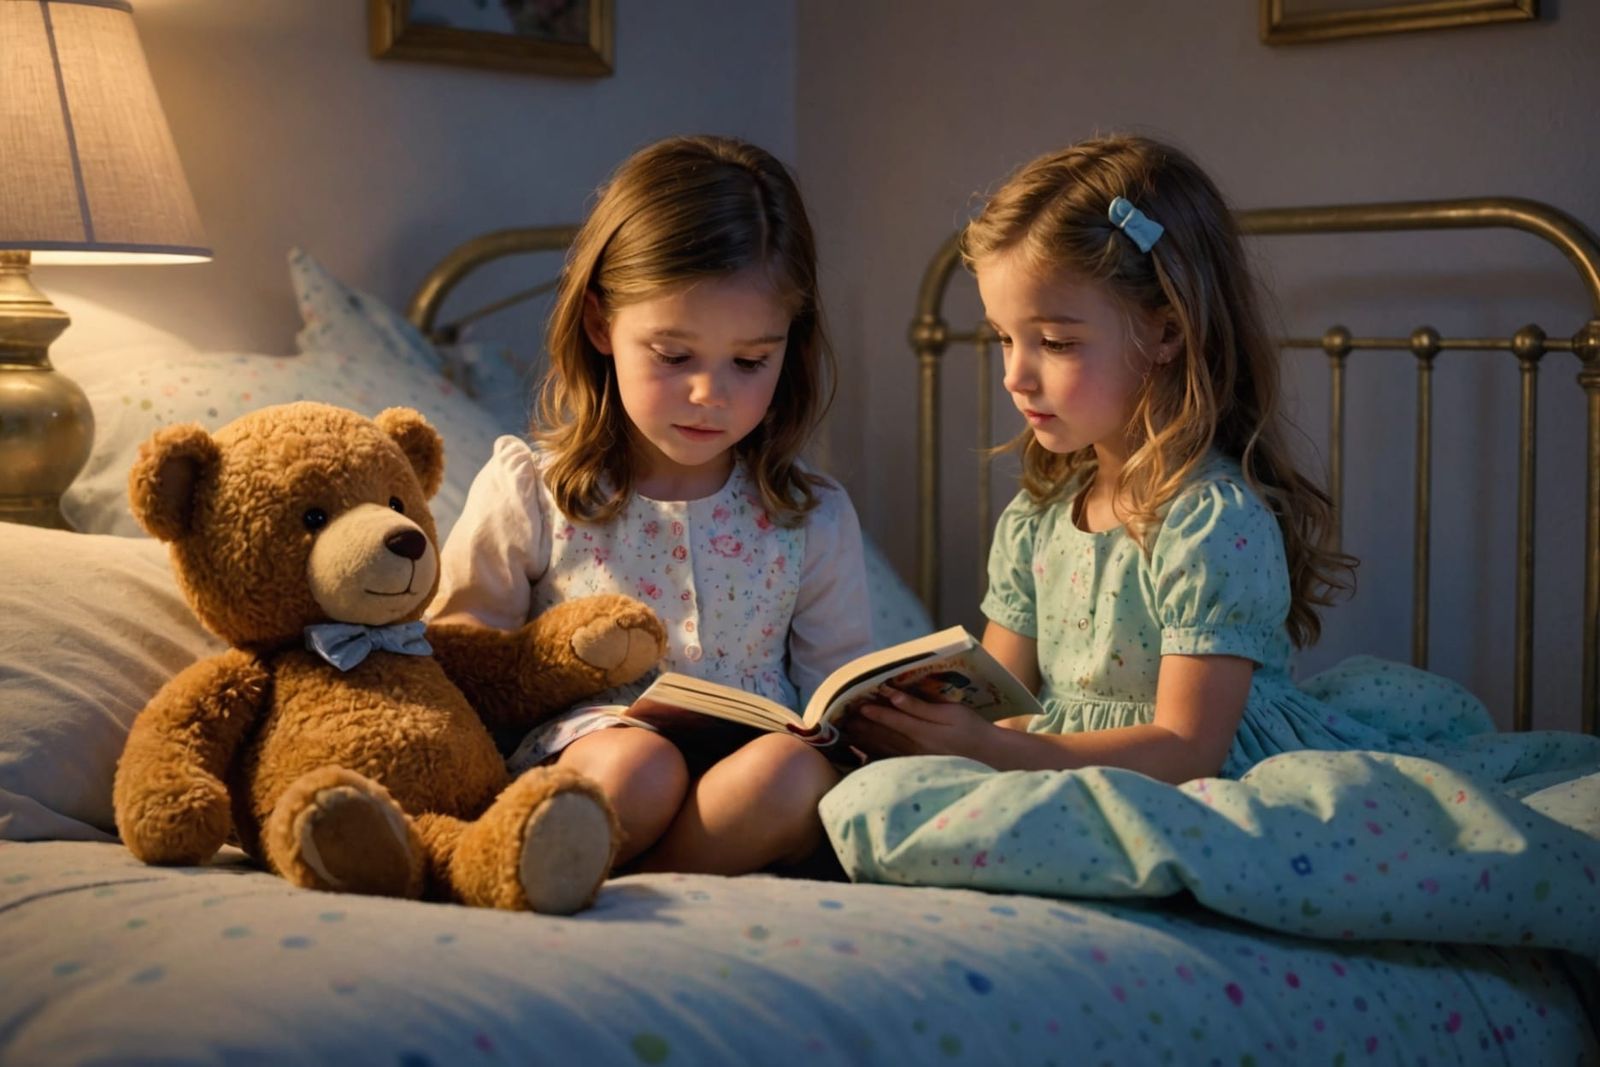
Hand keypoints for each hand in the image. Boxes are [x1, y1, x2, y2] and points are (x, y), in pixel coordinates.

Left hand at [840, 688, 996, 760]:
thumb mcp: (950, 712)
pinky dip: (873, 756)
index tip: (855, 703)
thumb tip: (892, 695)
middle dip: (860, 725)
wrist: (990, 757)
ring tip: (847, 730)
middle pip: (881, 735)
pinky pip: (889, 763)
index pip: (889, 719)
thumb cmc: (972, 729)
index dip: (871, 711)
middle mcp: (914, 747)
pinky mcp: (917, 768)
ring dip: (863, 739)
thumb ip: (920, 706)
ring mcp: (914, 760)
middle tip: (842, 716)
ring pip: (881, 749)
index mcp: (921, 731)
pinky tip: (862, 752)